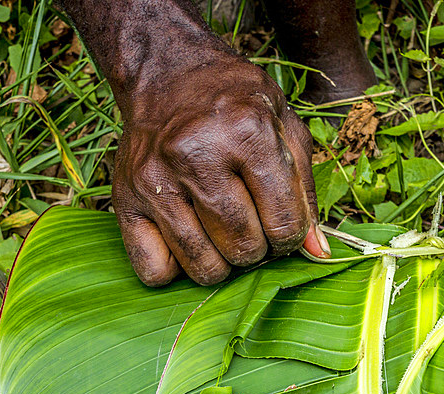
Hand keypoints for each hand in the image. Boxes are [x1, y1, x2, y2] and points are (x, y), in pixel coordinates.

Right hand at [112, 50, 327, 285]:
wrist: (169, 73)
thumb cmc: (237, 103)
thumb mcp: (286, 129)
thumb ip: (304, 192)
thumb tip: (318, 252)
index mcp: (248, 133)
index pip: (284, 224)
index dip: (291, 237)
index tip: (282, 226)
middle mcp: (198, 155)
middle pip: (243, 248)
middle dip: (258, 250)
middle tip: (253, 227)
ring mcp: (156, 179)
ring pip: (203, 266)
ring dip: (223, 264)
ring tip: (224, 235)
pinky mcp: (125, 199)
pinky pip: (153, 270)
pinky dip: (175, 270)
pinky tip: (188, 243)